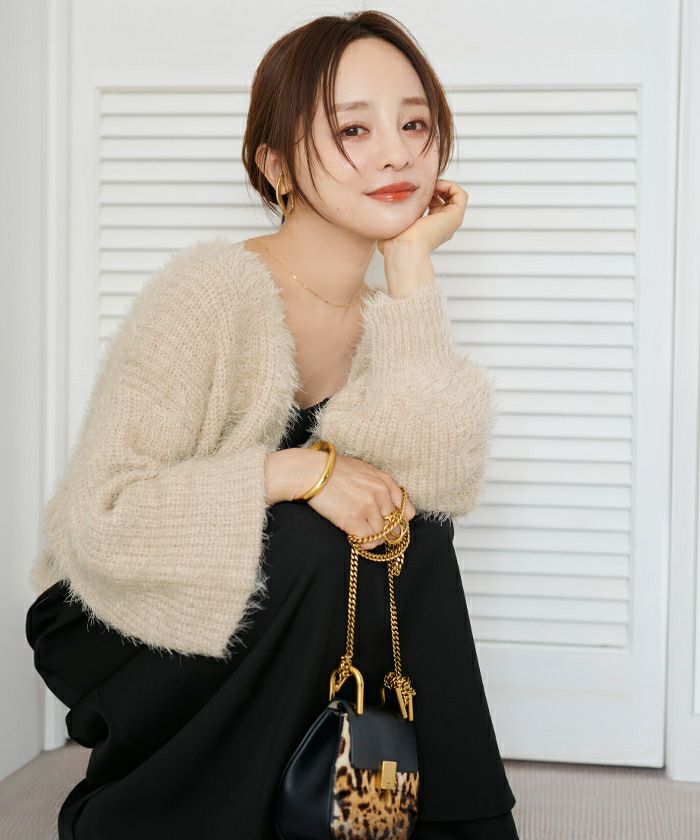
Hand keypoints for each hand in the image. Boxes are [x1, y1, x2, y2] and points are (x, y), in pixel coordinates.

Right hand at [299, 451, 415, 548]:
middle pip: (396, 527)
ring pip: (382, 535)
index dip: (398, 522)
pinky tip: (354, 537)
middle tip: (371, 531)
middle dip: (386, 533)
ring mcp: (368, 507)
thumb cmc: (334, 470)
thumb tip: (388, 504)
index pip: (407, 512)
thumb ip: (380, 485)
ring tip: (358, 531)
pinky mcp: (354, 519)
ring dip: (371, 537)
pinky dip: (364, 543)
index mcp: (385, 481)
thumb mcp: (364, 470)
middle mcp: (381, 494)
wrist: (311, 472)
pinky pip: (369, 541)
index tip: (388, 525)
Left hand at [377, 178, 468, 258]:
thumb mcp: (391, 226)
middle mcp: (442, 226)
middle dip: (433, 188)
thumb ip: (391, 217)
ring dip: (442, 185)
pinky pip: (460, 194)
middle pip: (443, 200)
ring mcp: (450, 222)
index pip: (432, 206)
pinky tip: (435, 186)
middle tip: (421, 185)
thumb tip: (383, 211)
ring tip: (428, 184)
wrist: (404, 249)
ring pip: (453, 196)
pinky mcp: (455, 216)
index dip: (424, 194)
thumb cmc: (395, 244)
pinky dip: (449, 185)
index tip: (412, 189)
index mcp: (429, 230)